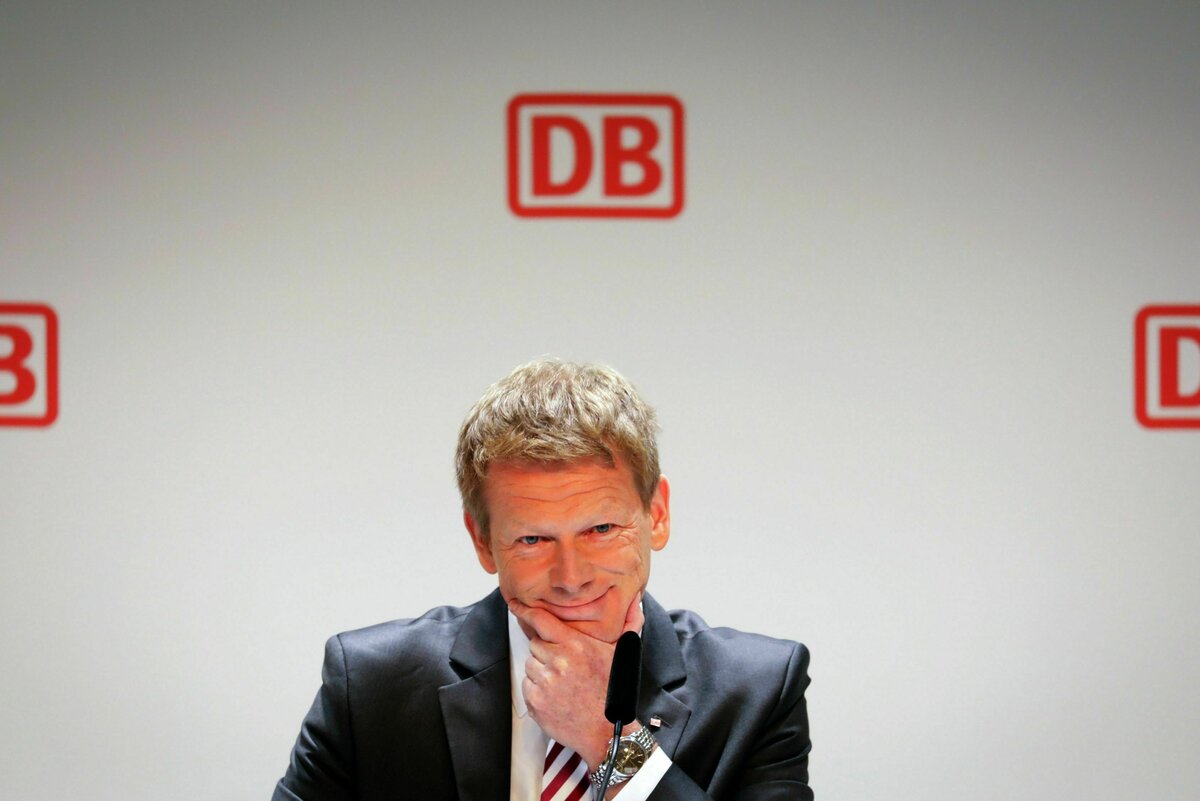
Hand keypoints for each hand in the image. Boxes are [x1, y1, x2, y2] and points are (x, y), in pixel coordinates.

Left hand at [508, 592, 643, 771]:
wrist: (607, 732)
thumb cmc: (613, 694)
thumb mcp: (621, 656)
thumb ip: (628, 626)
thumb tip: (636, 605)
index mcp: (576, 645)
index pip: (542, 621)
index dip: (525, 610)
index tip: (514, 604)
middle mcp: (558, 661)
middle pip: (536, 644)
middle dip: (546, 652)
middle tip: (564, 666)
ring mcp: (544, 682)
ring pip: (530, 665)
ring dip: (541, 671)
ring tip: (562, 684)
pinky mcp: (535, 702)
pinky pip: (527, 686)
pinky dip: (537, 690)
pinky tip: (556, 697)